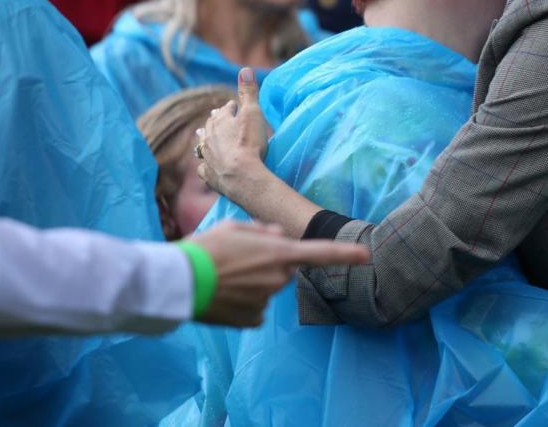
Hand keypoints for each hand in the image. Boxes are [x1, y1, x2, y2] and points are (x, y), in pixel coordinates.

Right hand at [190, 219, 368, 326]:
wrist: (180, 281)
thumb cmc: (206, 248)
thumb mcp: (235, 228)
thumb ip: (263, 231)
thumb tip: (279, 235)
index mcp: (279, 253)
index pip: (321, 253)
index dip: (346, 254)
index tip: (367, 255)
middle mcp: (279, 278)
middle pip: (282, 270)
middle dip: (267, 265)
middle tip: (236, 261)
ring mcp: (267, 301)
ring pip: (267, 289)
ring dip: (252, 284)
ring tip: (224, 277)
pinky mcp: (253, 320)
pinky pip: (256, 308)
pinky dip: (243, 303)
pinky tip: (224, 296)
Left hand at [196, 68, 270, 205]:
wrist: (241, 175)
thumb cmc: (249, 142)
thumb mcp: (253, 113)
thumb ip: (249, 92)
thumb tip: (245, 68)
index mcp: (220, 121)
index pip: (225, 110)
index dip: (231, 107)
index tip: (233, 104)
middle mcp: (209, 137)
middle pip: (211, 125)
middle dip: (214, 120)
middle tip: (214, 116)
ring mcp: (207, 157)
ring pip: (202, 145)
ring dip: (204, 139)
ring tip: (202, 136)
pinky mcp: (209, 174)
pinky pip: (203, 168)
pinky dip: (205, 165)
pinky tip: (205, 166)